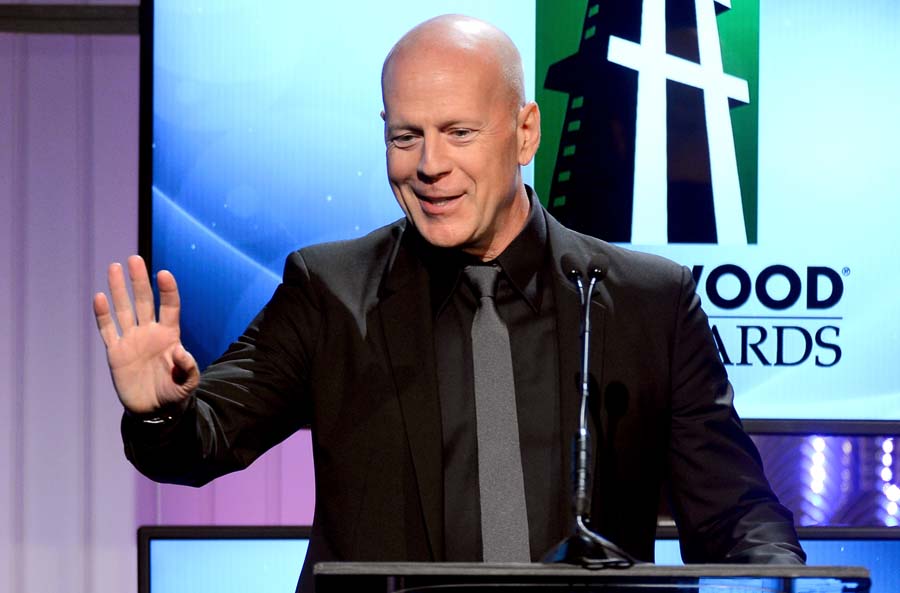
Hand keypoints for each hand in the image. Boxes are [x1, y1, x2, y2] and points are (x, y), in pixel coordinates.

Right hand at [93, 255, 198, 414]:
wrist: (154, 412)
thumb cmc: (175, 394)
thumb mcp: (188, 383)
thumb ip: (188, 367)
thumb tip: (180, 350)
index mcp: (170, 336)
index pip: (169, 307)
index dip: (167, 291)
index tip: (164, 274)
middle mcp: (149, 333)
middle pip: (143, 301)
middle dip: (139, 280)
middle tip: (134, 259)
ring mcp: (131, 340)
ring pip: (124, 309)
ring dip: (119, 289)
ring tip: (114, 267)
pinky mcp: (116, 353)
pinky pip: (108, 330)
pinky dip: (103, 315)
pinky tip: (99, 297)